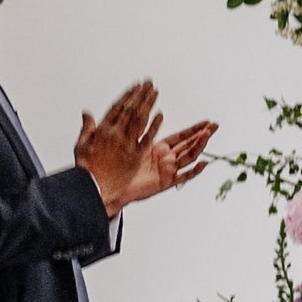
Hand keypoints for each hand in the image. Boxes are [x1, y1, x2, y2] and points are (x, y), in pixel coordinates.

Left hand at [76, 83, 214, 216]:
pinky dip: (194, 171)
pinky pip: (182, 177)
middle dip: (201, 134)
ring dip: (199, 145)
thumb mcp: (104, 144)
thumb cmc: (106, 170)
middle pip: (187, 145)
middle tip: (214, 125)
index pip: (178, 137)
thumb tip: (87, 112)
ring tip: (209, 134)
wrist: (101, 189)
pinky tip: (204, 163)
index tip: (203, 121)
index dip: (191, 129)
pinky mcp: (163, 182)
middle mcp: (162, 160)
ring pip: (187, 156)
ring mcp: (165, 171)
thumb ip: (101, 127)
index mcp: (154, 149)